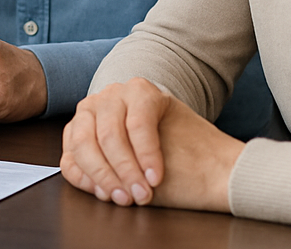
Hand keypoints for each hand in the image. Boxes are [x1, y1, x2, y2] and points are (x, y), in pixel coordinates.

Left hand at [60, 78, 241, 211]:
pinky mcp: (145, 91)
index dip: (88, 177)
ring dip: (125, 168)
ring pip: (107, 134)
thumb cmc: (171, 176)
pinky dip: (146, 153)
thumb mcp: (126, 177)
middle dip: (105, 174)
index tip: (109, 198)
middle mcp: (100, 101)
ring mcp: (121, 92)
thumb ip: (102, 172)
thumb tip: (83, 178)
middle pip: (84, 140)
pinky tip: (157, 174)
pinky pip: (137, 125)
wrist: (219, 170)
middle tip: (128, 198)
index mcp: (89, 123)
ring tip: (143, 192)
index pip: (71, 150)